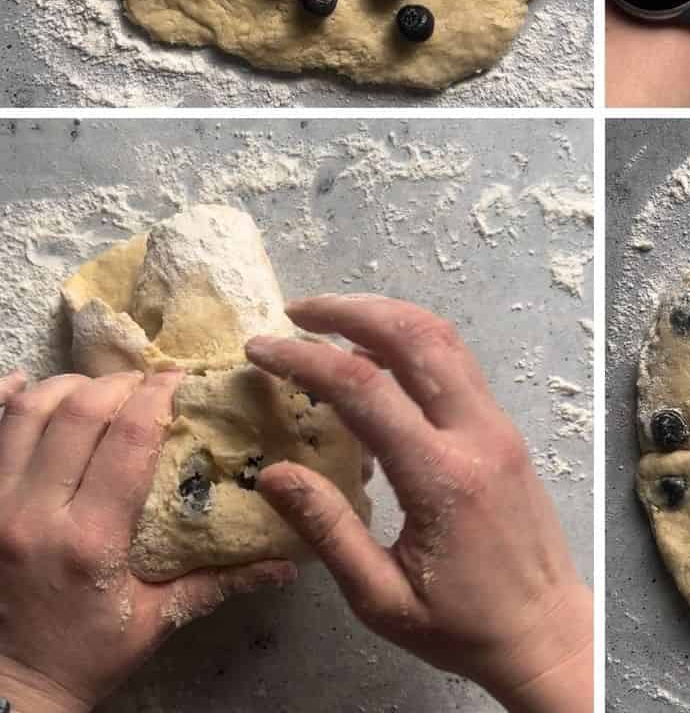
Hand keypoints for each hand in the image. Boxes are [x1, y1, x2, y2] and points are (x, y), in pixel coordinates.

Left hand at [0, 370, 294, 712]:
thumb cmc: (84, 655)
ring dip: (67, 387)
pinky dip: (4, 398)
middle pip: (78, 412)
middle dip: (119, 384)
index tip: (178, 380)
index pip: (128, 440)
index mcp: (92, 540)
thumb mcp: (156, 622)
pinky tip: (27, 384)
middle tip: (144, 385)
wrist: (6, 693)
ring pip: (27, 412)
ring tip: (96, 390)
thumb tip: (289, 564)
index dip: (157, 397)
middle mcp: (36, 514)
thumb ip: (220, 583)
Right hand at [244, 296, 591, 712]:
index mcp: (441, 477)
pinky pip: (457, 363)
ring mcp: (497, 424)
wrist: (546, 630)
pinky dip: (412, 342)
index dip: (307, 360)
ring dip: (386, 316)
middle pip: (416, 337)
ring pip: (444, 339)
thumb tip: (272, 473)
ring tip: (330, 320)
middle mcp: (476, 433)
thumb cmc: (461, 625)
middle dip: (351, 311)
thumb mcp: (381, 599)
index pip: (366, 391)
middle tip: (297, 310)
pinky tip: (376, 358)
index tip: (262, 348)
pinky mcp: (504, 427)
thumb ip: (327, 531)